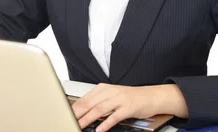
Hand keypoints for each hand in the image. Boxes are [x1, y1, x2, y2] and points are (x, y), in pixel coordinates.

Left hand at [71, 83, 187, 131]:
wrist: (151, 96)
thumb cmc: (131, 98)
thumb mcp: (112, 97)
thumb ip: (98, 102)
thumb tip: (82, 112)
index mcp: (104, 88)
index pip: (85, 98)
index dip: (75, 108)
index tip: (66, 115)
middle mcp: (110, 92)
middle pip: (90, 103)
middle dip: (78, 113)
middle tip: (69, 121)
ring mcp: (120, 99)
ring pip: (100, 109)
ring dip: (88, 118)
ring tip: (79, 125)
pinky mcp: (128, 107)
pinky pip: (115, 116)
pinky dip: (106, 123)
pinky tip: (100, 129)